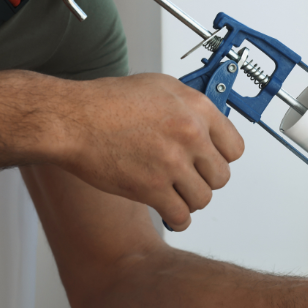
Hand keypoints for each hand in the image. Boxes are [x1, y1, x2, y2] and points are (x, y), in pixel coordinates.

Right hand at [60, 73, 243, 230]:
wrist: (72, 120)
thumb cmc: (107, 103)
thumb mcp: (160, 87)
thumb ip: (190, 108)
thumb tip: (208, 126)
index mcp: (196, 108)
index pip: (235, 148)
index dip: (222, 159)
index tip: (211, 163)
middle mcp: (190, 134)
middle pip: (221, 176)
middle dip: (205, 181)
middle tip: (189, 179)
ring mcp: (172, 162)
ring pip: (203, 198)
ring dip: (190, 200)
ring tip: (176, 194)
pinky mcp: (153, 187)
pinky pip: (181, 215)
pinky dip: (177, 219)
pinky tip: (170, 213)